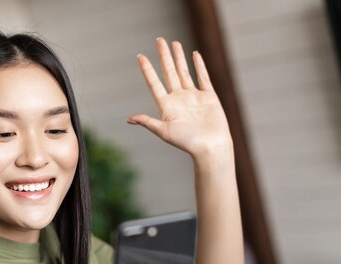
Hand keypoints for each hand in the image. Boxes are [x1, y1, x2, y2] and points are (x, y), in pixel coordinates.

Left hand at [128, 38, 231, 159]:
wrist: (210, 146)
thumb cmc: (187, 142)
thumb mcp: (163, 131)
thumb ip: (148, 122)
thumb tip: (129, 119)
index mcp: (166, 106)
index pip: (154, 83)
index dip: (147, 69)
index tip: (140, 56)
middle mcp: (178, 99)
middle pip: (169, 72)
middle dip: (164, 56)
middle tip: (159, 40)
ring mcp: (193, 96)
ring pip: (184, 72)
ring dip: (179, 57)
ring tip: (174, 43)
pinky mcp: (208, 97)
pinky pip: (203, 78)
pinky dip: (199, 66)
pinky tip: (194, 55)